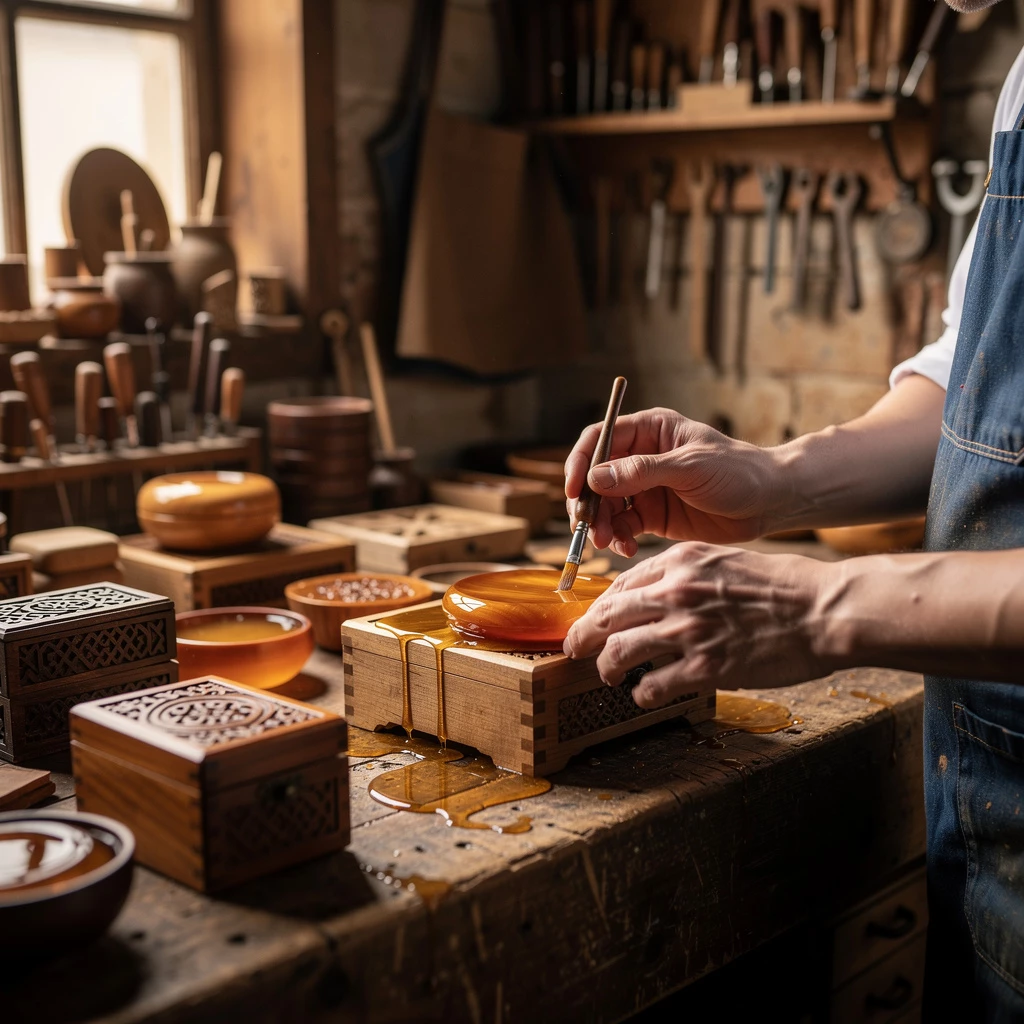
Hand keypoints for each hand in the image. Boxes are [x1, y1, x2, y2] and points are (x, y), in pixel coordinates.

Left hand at [563, 543, 839, 707]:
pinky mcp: (705, 666)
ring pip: (619, 651)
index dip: (600, 606)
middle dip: (583, 635)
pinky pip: (653, 685)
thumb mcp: (726, 561)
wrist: (824, 609)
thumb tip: (655, 594)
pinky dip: (641, 693)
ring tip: (609, 675)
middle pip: (607, 616)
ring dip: (607, 667)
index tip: (593, 619)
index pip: (621, 584)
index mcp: (681, 561)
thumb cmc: (783, 585)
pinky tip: (644, 695)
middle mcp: (676, 592)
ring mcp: (688, 630)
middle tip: (573, 648)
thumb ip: (687, 574)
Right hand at [564, 408, 788, 557]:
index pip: (599, 440)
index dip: (580, 463)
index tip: (573, 490)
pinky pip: (622, 527)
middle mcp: (641, 458)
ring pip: (605, 505)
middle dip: (587, 503)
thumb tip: (595, 477)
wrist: (771, 502)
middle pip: (595, 477)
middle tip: (586, 527)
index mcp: (649, 431)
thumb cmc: (738, 471)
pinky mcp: (652, 516)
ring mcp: (644, 488)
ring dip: (600, 524)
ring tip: (606, 543)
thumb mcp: (690, 467)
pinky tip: (626, 549)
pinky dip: (618, 539)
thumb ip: (642, 471)